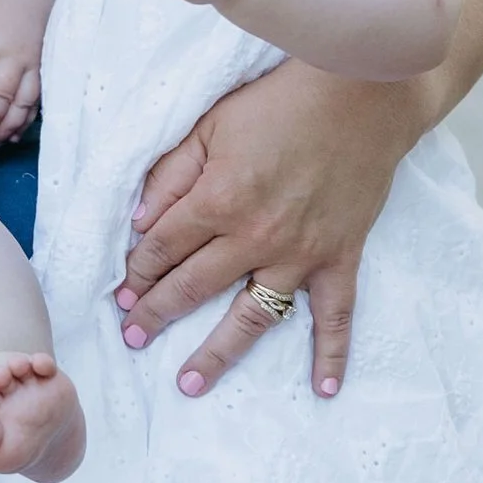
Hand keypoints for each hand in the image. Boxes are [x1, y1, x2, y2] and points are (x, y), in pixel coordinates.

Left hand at [113, 56, 422, 400]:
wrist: (361, 92)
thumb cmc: (280, 102)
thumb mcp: (210, 125)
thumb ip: (172, 174)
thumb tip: (139, 222)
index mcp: (219, 199)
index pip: (163, 247)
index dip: (136, 272)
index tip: (120, 293)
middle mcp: (256, 235)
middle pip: (194, 286)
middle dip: (156, 314)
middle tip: (132, 339)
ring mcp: (301, 253)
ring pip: (253, 315)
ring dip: (219, 352)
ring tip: (190, 383)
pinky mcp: (340, 256)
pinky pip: (336, 315)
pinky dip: (332, 354)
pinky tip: (322, 390)